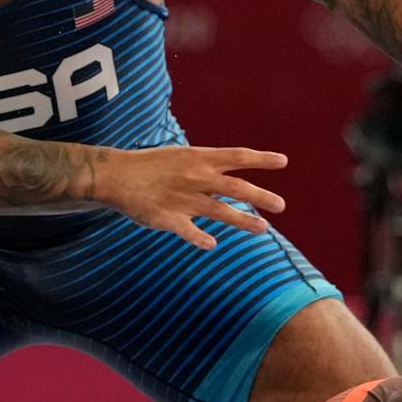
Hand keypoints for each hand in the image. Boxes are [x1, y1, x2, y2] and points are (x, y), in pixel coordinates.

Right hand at [97, 145, 286, 250]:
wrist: (117, 176)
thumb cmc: (154, 166)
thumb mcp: (183, 157)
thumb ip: (208, 168)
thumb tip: (233, 177)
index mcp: (200, 159)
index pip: (237, 156)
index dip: (261, 158)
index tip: (283, 161)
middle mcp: (196, 177)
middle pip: (236, 187)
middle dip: (260, 196)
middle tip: (281, 205)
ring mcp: (183, 198)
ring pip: (220, 211)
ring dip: (243, 221)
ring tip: (263, 228)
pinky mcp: (168, 218)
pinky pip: (188, 231)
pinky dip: (200, 238)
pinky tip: (213, 245)